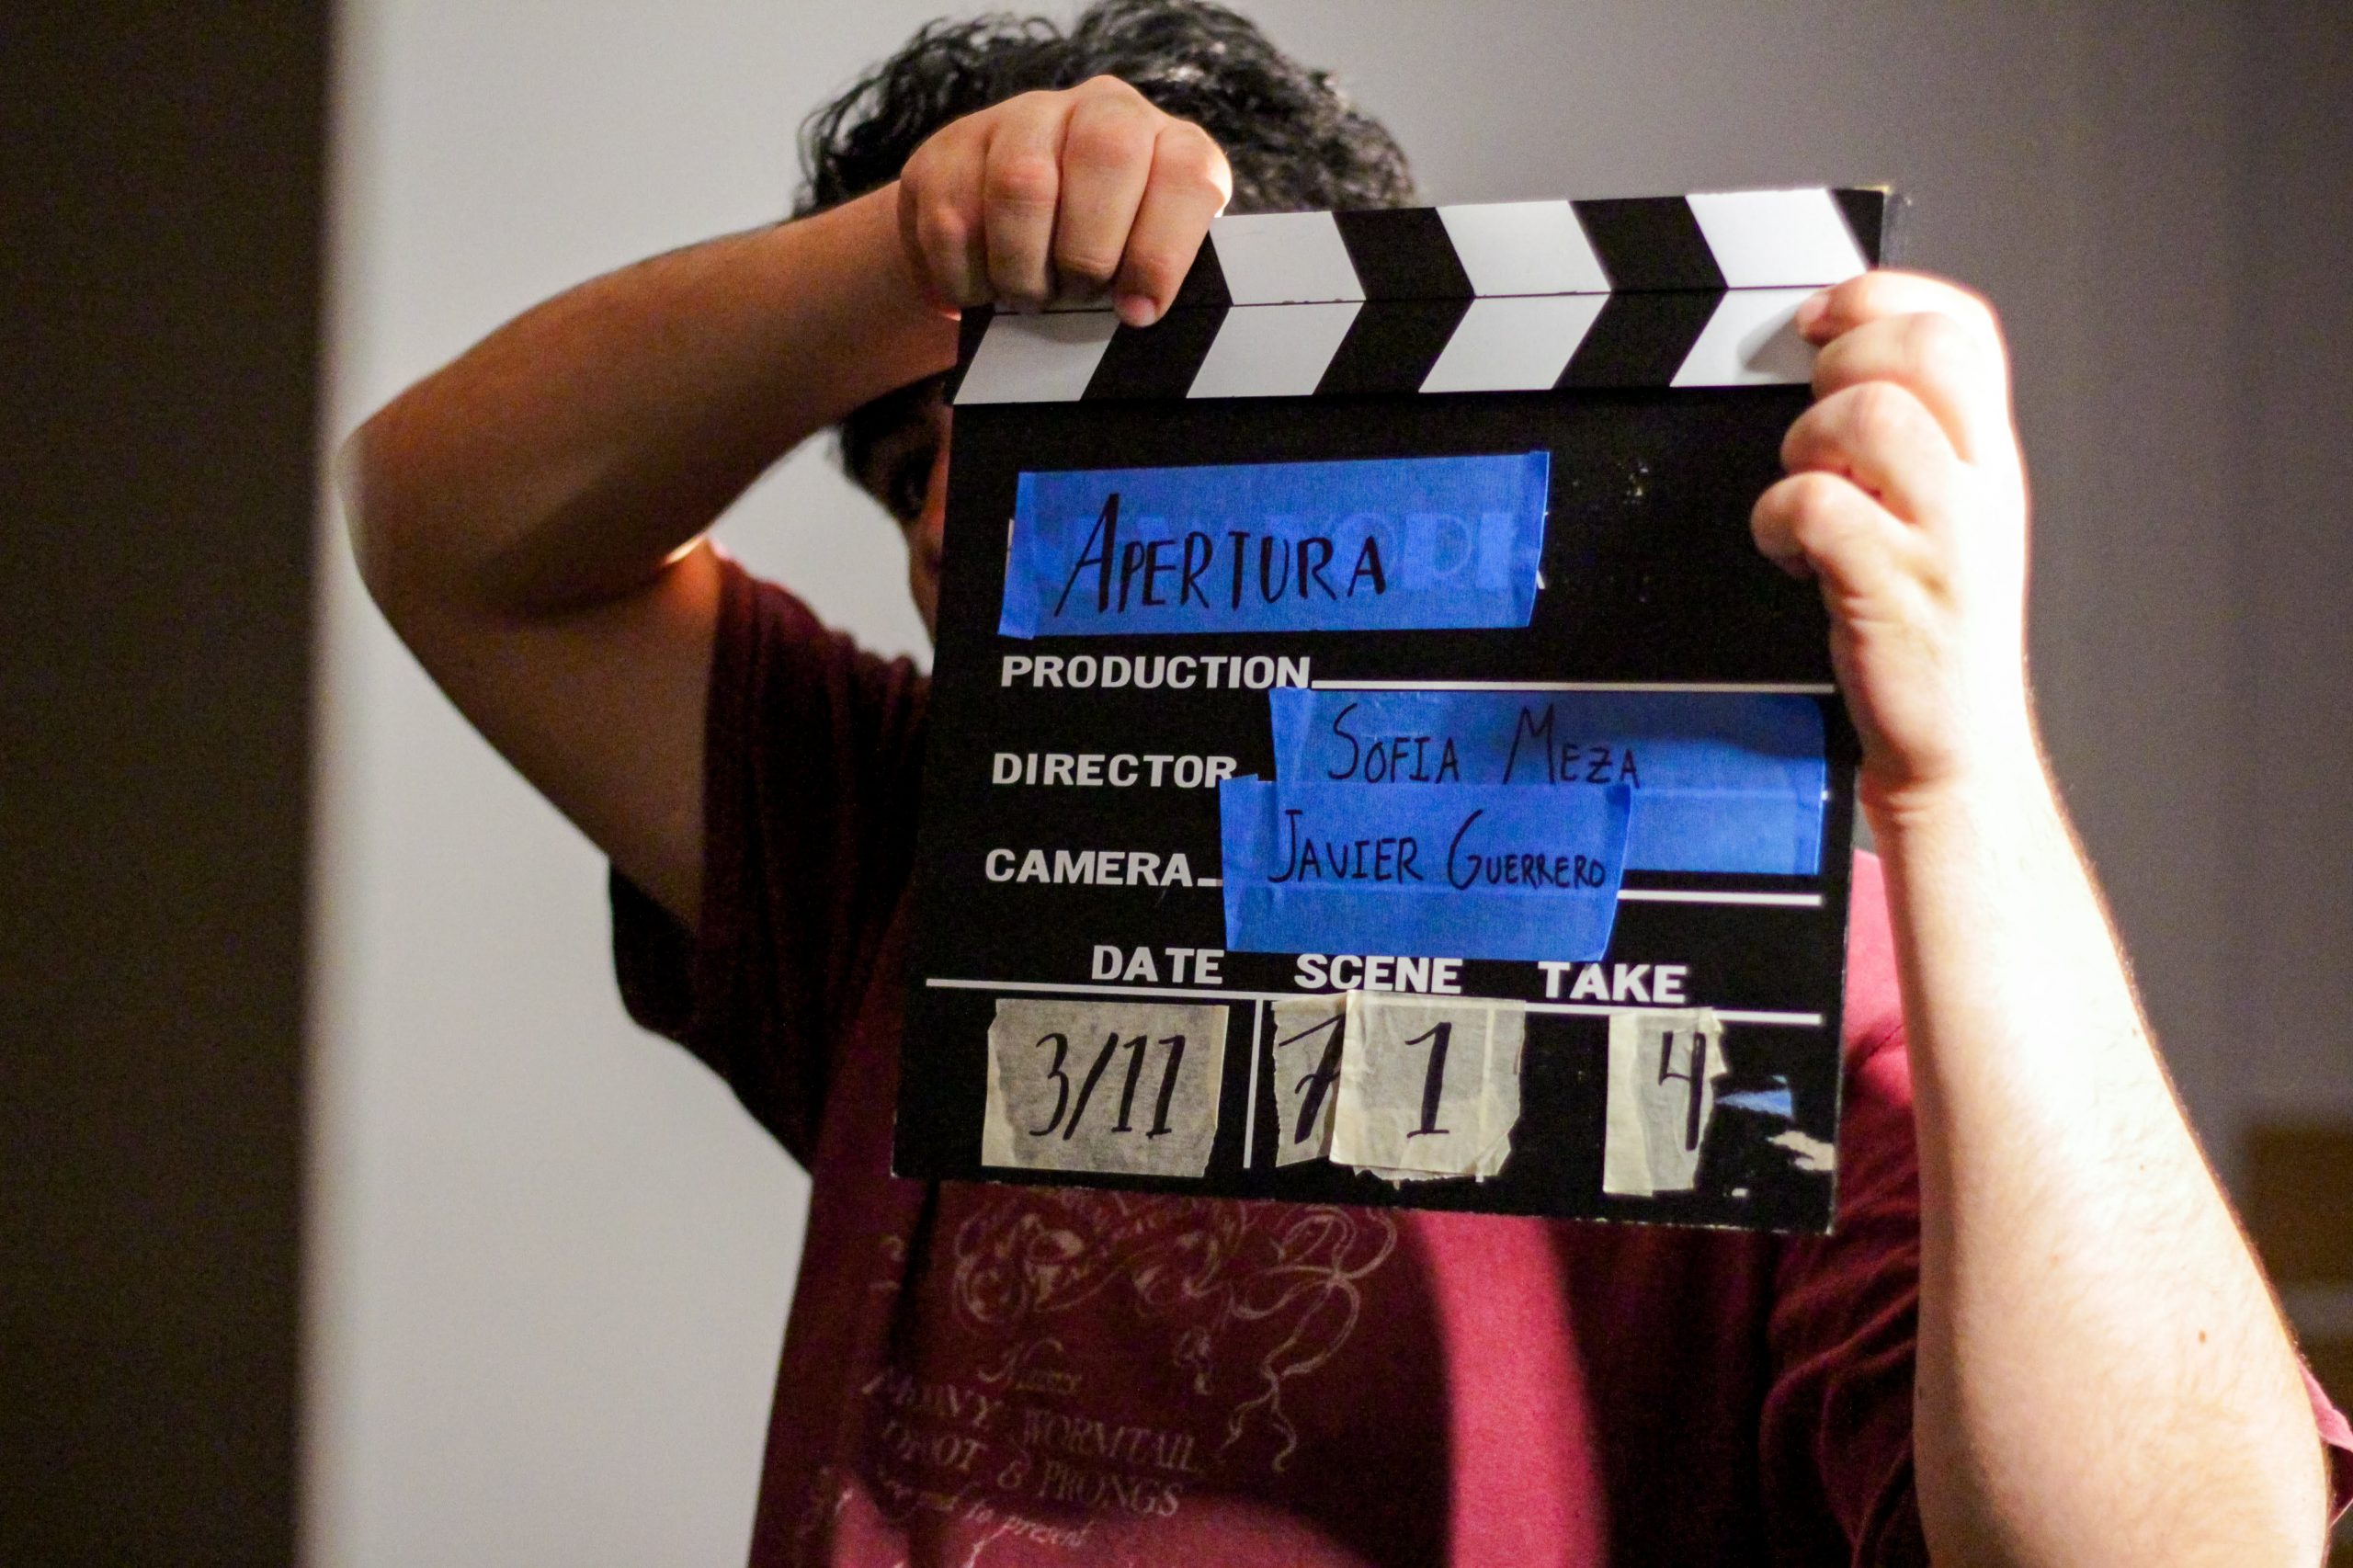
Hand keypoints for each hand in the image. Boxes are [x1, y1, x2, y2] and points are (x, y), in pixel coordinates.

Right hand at [895, 75, 1232, 328]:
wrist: (1006, 225)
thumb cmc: (1096, 257)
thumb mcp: (1141, 262)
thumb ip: (1151, 279)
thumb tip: (1137, 313)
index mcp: (1167, 143)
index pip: (1186, 175)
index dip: (1162, 253)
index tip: (1138, 311)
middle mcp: (1101, 109)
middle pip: (1106, 155)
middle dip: (1088, 251)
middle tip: (1074, 295)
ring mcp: (1021, 118)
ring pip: (1021, 184)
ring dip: (1024, 268)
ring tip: (1029, 296)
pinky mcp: (950, 149)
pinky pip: (954, 218)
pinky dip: (969, 277)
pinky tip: (985, 288)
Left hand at [1751, 271, 2040, 819]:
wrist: (1958, 753)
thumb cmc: (1929, 633)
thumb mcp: (1944, 521)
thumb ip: (1914, 446)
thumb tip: (1836, 371)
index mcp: (1990, 455)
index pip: (1965, 327)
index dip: (1885, 296)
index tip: (1821, 318)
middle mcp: (1980, 483)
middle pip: (1924, 347)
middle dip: (1845, 357)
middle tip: (1814, 413)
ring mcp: (1943, 535)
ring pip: (1869, 415)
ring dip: (1808, 440)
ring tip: (1807, 486)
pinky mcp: (1892, 588)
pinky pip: (1818, 506)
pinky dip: (1778, 517)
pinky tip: (1785, 550)